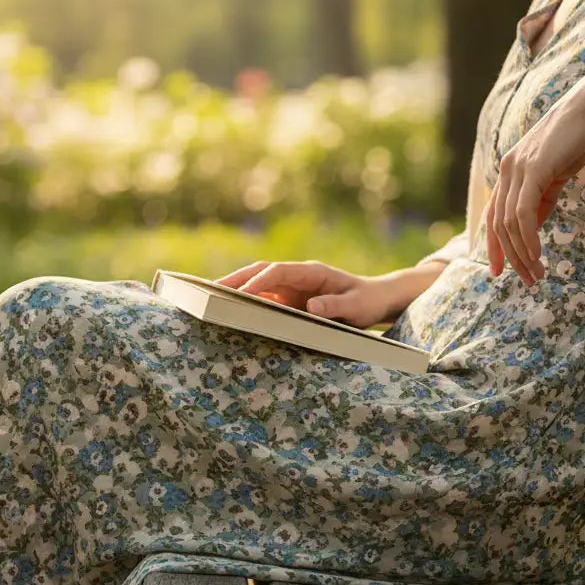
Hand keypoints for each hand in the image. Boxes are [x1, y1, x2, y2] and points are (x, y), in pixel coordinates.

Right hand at [216, 261, 395, 327]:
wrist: (376, 299)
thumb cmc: (368, 301)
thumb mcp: (357, 306)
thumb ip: (336, 305)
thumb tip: (311, 306)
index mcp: (313, 272)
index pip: (278, 271)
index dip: (259, 281)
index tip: (241, 294)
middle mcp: (298, 276)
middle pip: (260, 271)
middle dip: (235, 279)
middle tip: (209, 290)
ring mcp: (292, 286)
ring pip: (258, 283)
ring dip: (235, 289)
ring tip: (209, 300)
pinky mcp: (290, 299)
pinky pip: (264, 298)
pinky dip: (246, 303)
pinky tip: (229, 312)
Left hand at [486, 75, 584, 283]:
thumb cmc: (577, 138)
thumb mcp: (555, 175)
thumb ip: (540, 199)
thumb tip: (531, 227)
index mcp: (509, 171)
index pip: (493, 215)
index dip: (494, 245)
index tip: (500, 270)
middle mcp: (507, 169)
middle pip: (499, 225)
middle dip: (511, 257)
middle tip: (529, 279)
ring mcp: (517, 168)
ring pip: (510, 223)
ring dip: (523, 253)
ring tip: (538, 272)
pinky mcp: (533, 169)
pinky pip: (524, 213)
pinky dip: (528, 237)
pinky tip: (537, 254)